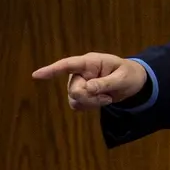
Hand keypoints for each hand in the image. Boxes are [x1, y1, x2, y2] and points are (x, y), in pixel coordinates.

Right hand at [32, 52, 147, 110]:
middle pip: (74, 89)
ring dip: (92, 103)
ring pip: (74, 100)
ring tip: (107, 97)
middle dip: (90, 97)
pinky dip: (90, 106)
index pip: (68, 65)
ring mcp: (78, 83)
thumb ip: (105, 83)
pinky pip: (78, 105)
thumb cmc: (129, 75)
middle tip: (107, 96)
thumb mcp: (122, 78)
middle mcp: (81, 72)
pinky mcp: (80, 94)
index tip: (36, 75)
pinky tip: (102, 100)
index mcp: (91, 62)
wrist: (132, 82)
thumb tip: (87, 88)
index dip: (52, 70)